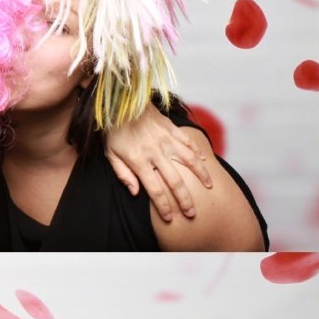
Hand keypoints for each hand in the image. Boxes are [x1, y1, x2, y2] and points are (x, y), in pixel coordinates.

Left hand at [105, 103, 211, 220]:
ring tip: (209, 186)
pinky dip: (198, 152)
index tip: (170, 217)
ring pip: (189, 160)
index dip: (163, 206)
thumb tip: (135, 192)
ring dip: (200, 175)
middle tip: (191, 213)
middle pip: (175, 181)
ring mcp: (166, 139)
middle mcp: (155, 152)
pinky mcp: (171, 128)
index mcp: (139, 161)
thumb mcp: (110, 154)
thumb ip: (123, 174)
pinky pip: (188, 141)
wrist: (121, 100)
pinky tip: (204, 160)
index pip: (155, 190)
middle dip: (184, 200)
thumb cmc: (113, 130)